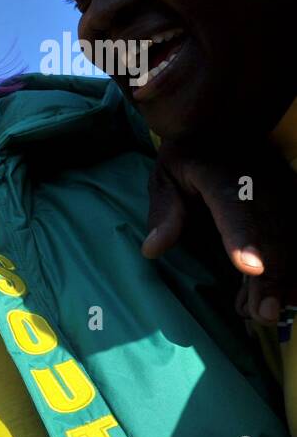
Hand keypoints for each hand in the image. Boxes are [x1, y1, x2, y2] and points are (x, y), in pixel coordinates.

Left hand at [144, 137, 296, 323]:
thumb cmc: (190, 154)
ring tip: (258, 314)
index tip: (250, 268)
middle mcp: (263, 185)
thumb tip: (153, 250)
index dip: (245, 239)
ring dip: (281, 281)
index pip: (237, 208)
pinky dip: (286, 272)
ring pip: (292, 241)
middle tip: (264, 314)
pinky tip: (263, 298)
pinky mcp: (294, 206)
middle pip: (274, 234)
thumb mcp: (166, 175)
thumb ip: (165, 211)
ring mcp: (285, 195)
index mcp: (224, 174)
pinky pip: (295, 241)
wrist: (226, 121)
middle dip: (273, 277)